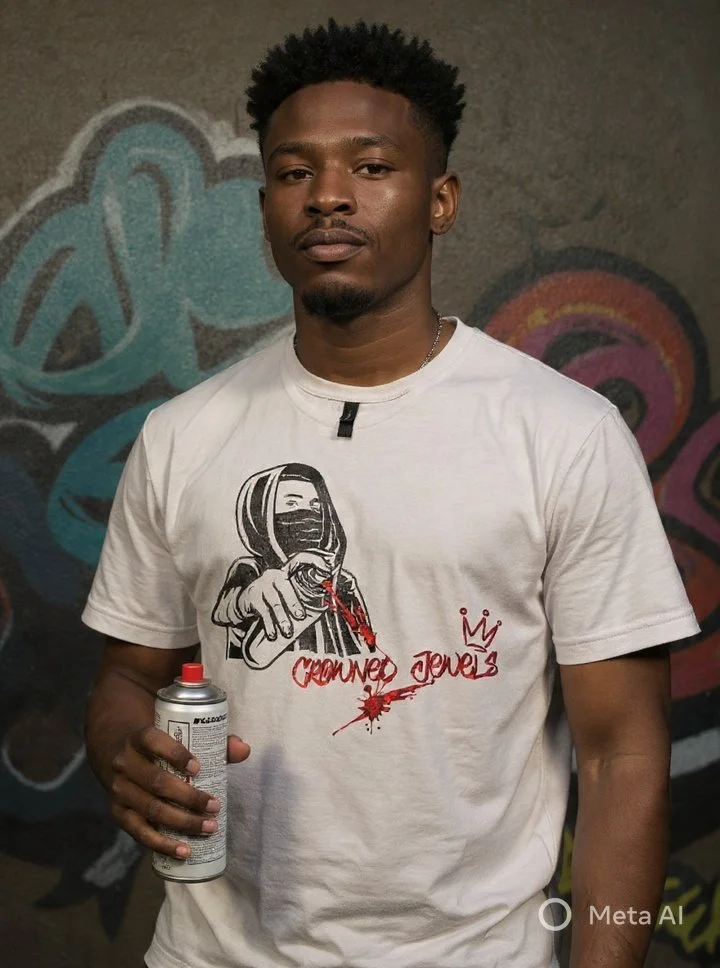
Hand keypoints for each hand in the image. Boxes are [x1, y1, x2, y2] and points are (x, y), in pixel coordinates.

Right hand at [109, 727, 250, 857]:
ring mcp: (119, 791)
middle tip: (215, 806)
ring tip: (209, 827)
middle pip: (156, 782)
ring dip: (182, 822)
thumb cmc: (159, 745)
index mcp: (139, 738)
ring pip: (151, 809)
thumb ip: (211, 740)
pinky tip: (185, 850)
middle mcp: (124, 764)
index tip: (198, 767)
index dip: (175, 754)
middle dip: (188, 797)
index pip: (153, 741)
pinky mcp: (119, 814)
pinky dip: (163, 844)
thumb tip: (244, 750)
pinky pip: (140, 833)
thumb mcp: (176, 734)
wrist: (117, 752)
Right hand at [235, 552, 330, 638]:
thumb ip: (301, 598)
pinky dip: (269, 624)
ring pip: (274, 601)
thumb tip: (324, 607)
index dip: (314, 561)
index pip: (300, 561)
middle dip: (294, 603)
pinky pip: (262, 611)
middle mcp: (273, 575)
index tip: (327, 567)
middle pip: (285, 586)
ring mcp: (261, 585)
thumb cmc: (272, 601)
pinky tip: (272, 634)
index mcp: (286, 572)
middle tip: (301, 617)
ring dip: (282, 618)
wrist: (245, 604)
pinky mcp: (251, 596)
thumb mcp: (286, 596)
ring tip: (287, 632)